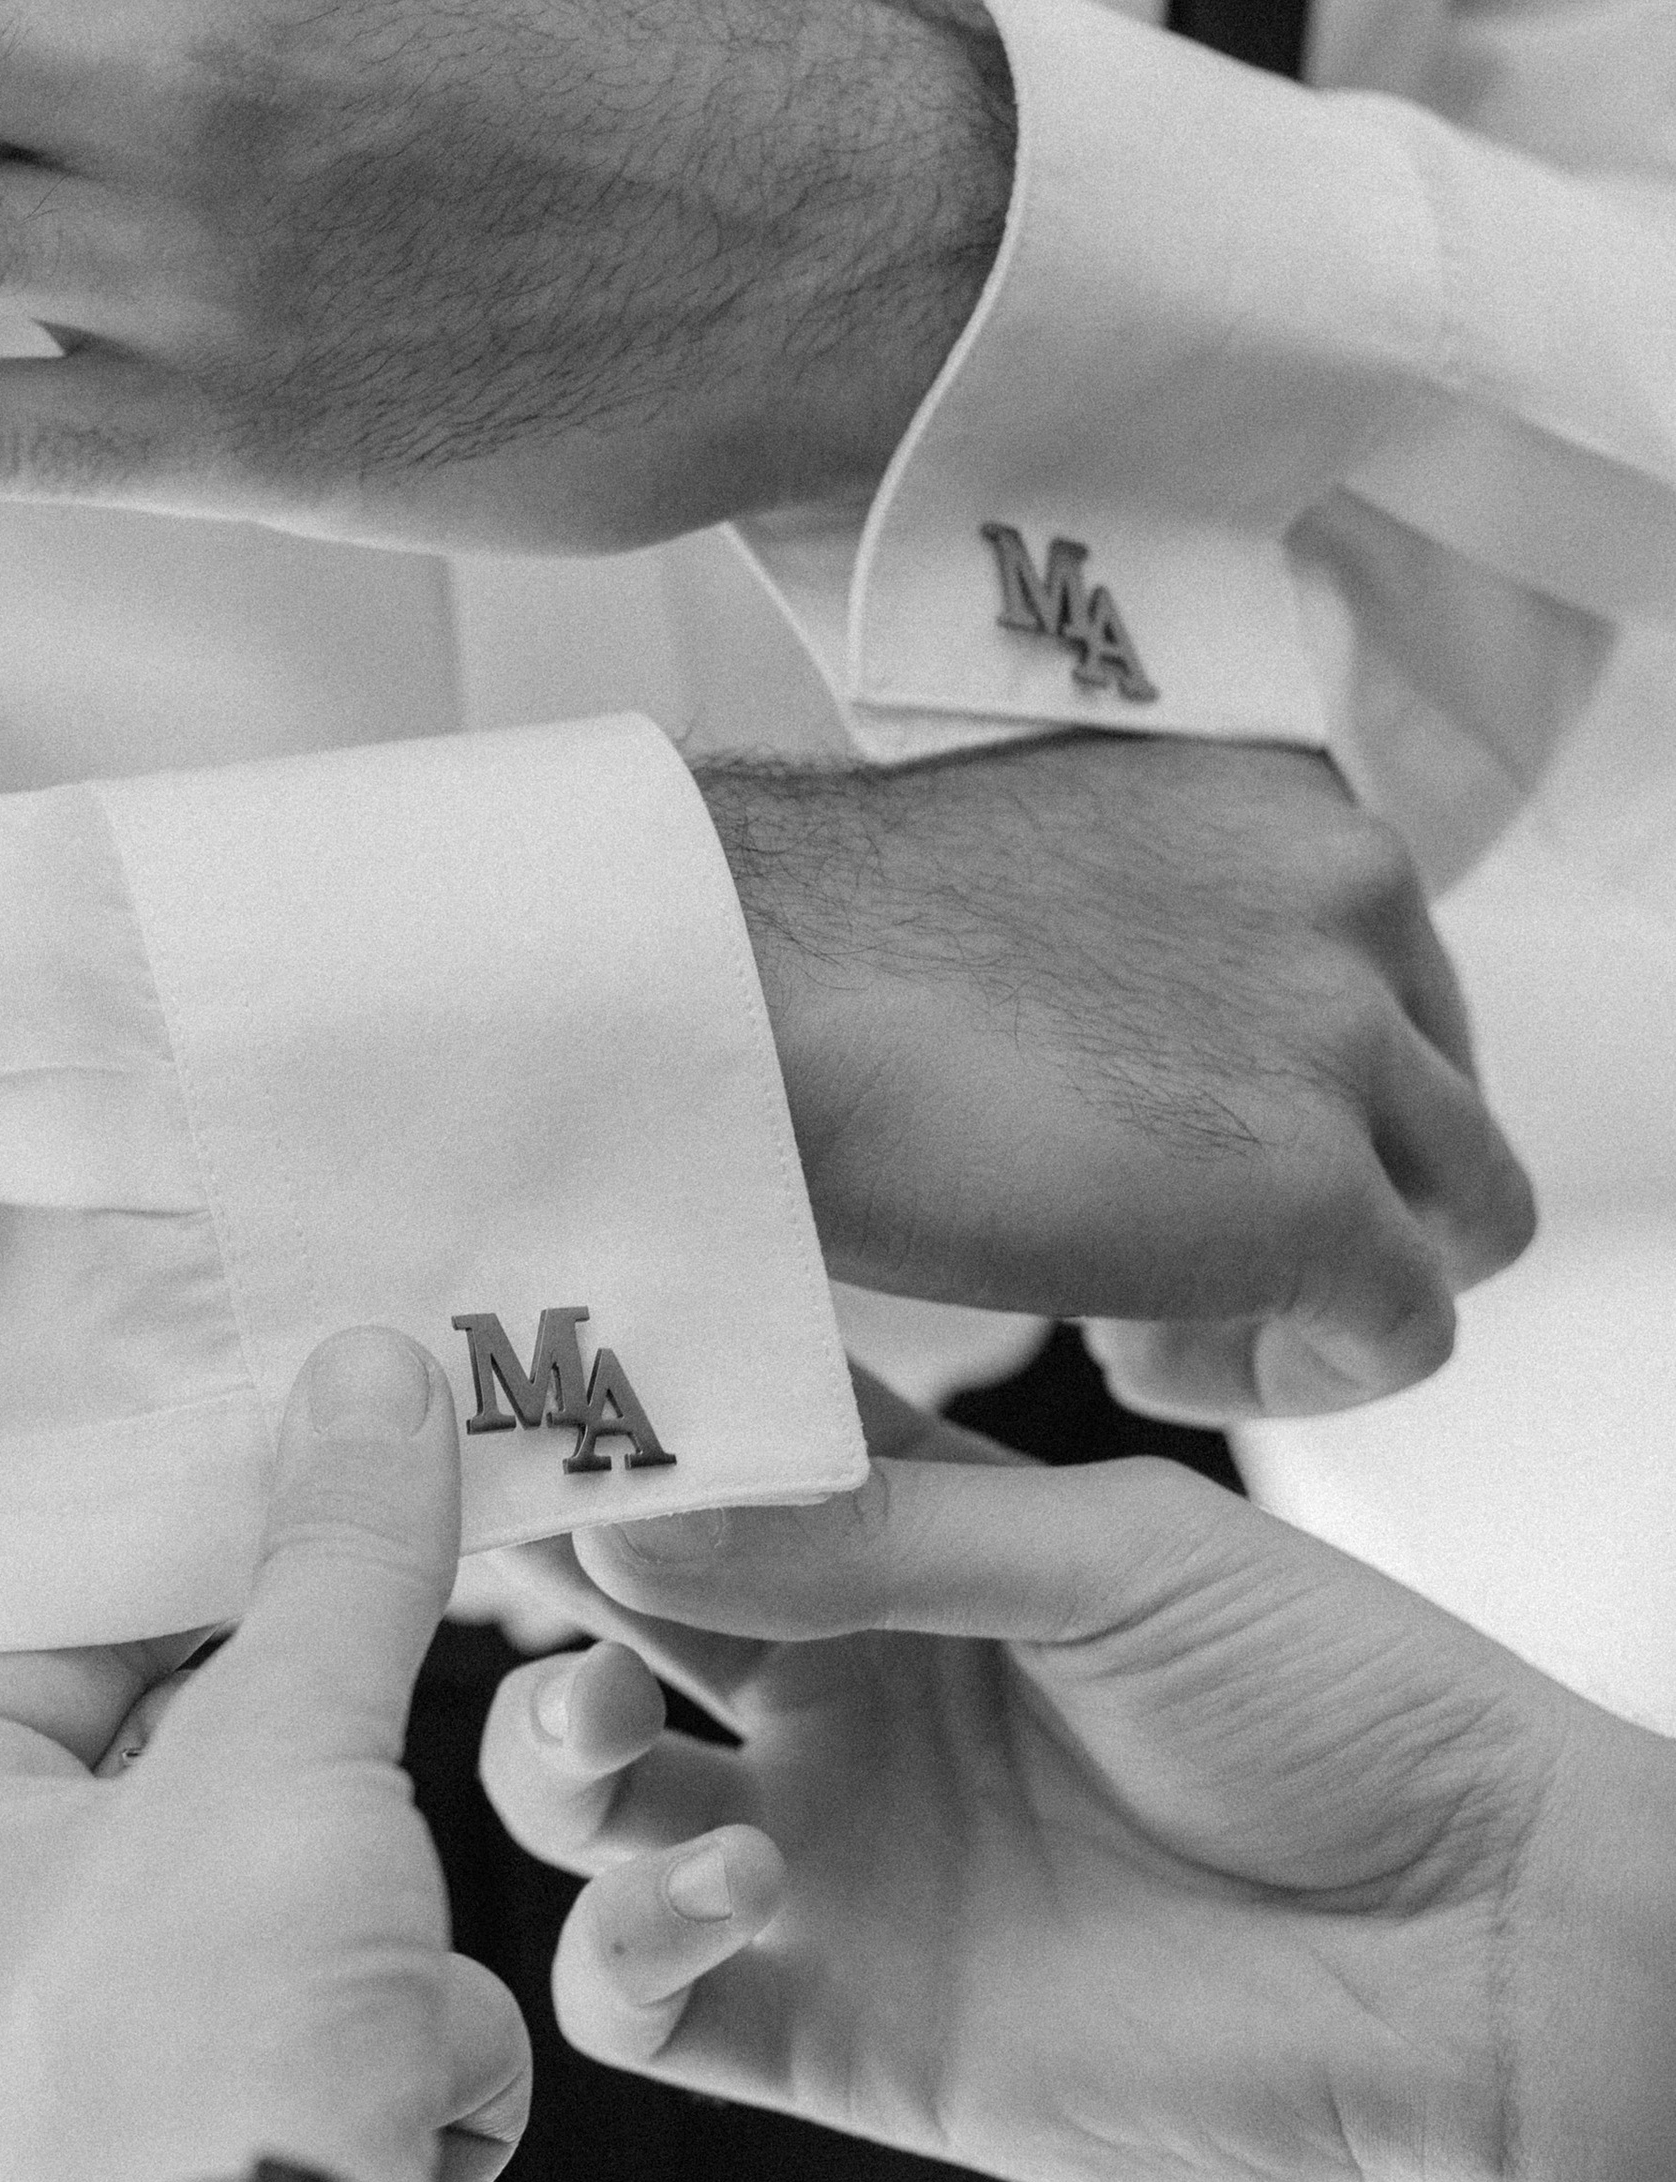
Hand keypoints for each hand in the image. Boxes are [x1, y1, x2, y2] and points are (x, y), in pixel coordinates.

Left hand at [0, 1327, 527, 2181]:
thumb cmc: (205, 2030)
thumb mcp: (288, 1748)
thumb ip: (339, 1559)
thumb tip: (374, 1366)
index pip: (57, 1640)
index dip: (205, 1557)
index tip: (332, 1486)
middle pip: (198, 1775)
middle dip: (329, 1789)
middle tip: (391, 1738)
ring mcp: (96, 2088)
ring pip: (302, 1906)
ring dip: (390, 1937)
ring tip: (383, 1987)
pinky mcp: (217, 2171)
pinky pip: (341, 2033)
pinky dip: (408, 2053)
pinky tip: (405, 2097)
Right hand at [477, 1378, 1675, 2181]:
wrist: (1475, 1954)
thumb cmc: (1341, 1704)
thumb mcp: (1115, 1559)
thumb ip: (871, 1537)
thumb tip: (627, 1514)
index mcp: (902, 1545)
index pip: (705, 1450)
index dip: (595, 1409)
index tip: (479, 1358)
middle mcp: (832, 1688)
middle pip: (599, 1609)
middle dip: (519, 1569)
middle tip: (471, 1540)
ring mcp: (820, 1860)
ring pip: (574, 1799)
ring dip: (543, 1753)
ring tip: (608, 1727)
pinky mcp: (832, 2026)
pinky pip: (638, 1998)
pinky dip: (619, 1944)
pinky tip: (721, 1884)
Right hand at [699, 740, 1535, 1416]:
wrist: (726, 996)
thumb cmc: (799, 949)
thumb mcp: (1027, 876)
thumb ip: (1132, 926)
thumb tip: (1126, 1016)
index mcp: (1281, 804)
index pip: (1386, 980)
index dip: (1284, 1095)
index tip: (1147, 1152)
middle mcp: (1354, 896)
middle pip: (1441, 1099)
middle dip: (1321, 1191)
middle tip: (1142, 1254)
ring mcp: (1349, 1046)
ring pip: (1455, 1219)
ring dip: (1316, 1287)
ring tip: (1142, 1322)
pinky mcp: (1321, 1196)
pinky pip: (1404, 1335)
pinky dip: (1291, 1377)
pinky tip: (1138, 1366)